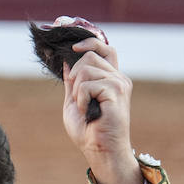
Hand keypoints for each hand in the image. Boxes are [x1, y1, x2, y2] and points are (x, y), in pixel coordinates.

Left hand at [62, 37, 141, 183]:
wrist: (100, 151)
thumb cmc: (88, 131)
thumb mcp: (73, 100)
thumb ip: (72, 80)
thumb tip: (65, 59)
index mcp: (110, 77)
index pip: (101, 45)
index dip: (85, 37)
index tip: (64, 31)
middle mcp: (118, 76)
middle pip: (89, 53)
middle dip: (75, 74)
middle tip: (78, 98)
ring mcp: (119, 82)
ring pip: (85, 67)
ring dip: (77, 91)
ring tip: (85, 108)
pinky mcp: (116, 91)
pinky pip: (87, 83)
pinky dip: (81, 99)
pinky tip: (89, 112)